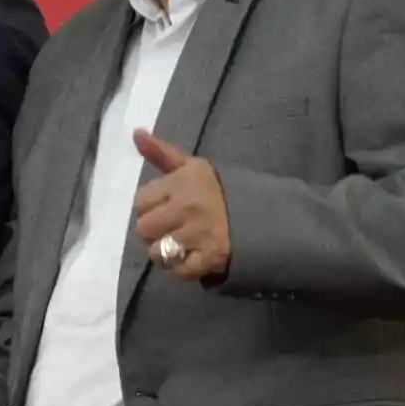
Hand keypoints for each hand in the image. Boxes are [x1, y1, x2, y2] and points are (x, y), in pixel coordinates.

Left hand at [133, 131, 232, 282]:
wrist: (267, 215)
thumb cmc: (223, 190)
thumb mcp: (193, 167)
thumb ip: (162, 154)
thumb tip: (136, 133)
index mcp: (183, 181)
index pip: (140, 202)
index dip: (149, 208)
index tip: (165, 209)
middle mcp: (188, 206)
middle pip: (144, 229)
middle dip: (154, 232)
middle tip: (172, 229)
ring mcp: (200, 233)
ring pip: (157, 253)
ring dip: (166, 254)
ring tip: (181, 246)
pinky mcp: (212, 258)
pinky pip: (179, 272)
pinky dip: (183, 270)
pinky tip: (192, 259)